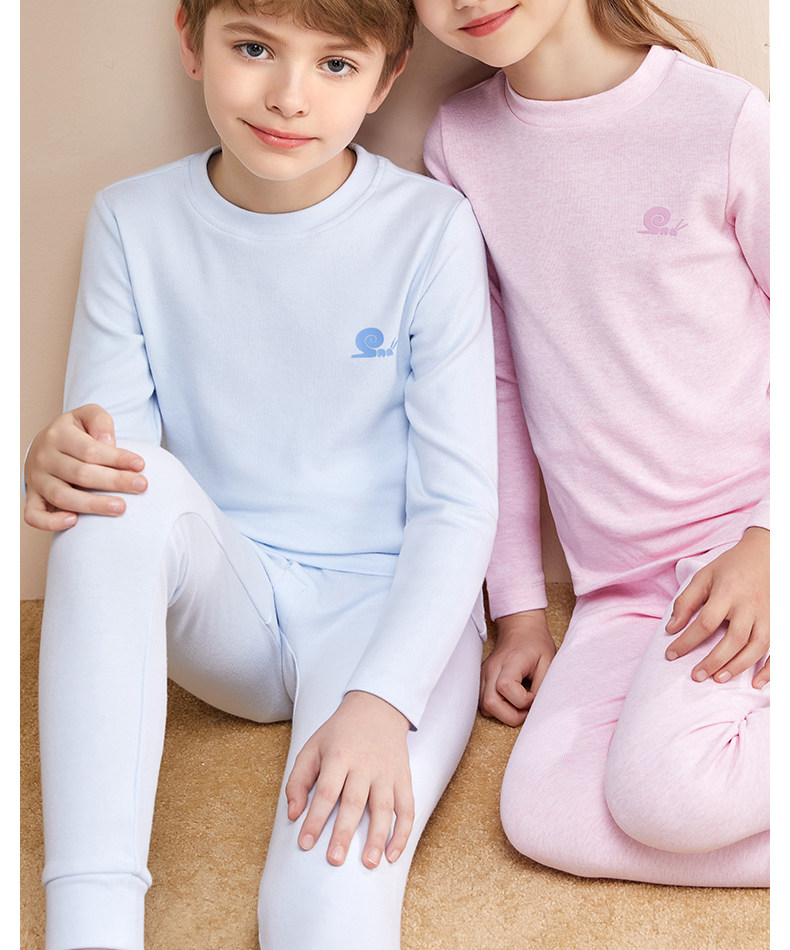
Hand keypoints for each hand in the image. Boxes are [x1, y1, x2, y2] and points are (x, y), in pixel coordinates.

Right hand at [23, 404, 146, 530]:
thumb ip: (100, 422)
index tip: (141, 465)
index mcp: (58, 435)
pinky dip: (51, 522)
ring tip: (120, 507)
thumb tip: (107, 442)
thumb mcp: (88, 416)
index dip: (117, 458)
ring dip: (93, 505)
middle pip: (80, 474)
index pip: (90, 450)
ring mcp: (36, 480)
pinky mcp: (33, 497)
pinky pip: (34, 515)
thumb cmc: (76, 432)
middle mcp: (44, 458)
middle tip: (141, 486)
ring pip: (62, 496)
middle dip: (114, 481)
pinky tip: (74, 521)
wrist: (47, 445)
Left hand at [285, 690, 413, 868]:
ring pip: (383, 808)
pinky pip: (407, 808)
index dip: (315, 819)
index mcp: (339, 756)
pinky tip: (392, 853)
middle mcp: (365, 765)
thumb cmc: (340, 732)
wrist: (378, 707)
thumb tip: (293, 814)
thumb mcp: (313, 747)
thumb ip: (299, 779)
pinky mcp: (403, 778)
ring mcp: (387, 772)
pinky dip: (402, 832)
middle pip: (354, 802)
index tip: (305, 843)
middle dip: (344, 833)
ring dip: (377, 837)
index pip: (326, 791)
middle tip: (334, 860)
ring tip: (368, 863)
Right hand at [480, 609, 555, 725]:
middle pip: (490, 703)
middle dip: (511, 715)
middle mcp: (492, 669)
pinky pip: (485, 702)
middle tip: (526, 709)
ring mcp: (485, 674)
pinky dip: (498, 708)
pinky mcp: (483, 679)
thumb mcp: (549, 661)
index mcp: (510, 661)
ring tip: (519, 705)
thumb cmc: (536, 643)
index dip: (523, 700)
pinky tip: (510, 701)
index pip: (505, 687)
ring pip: (485, 707)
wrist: (520, 627)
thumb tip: (536, 707)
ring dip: (503, 713)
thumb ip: (543, 686)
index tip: (534, 695)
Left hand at [665, 527, 768, 687]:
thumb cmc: (731, 566)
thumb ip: (686, 602)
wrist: (766, 553)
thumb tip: (671, 629)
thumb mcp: (703, 576)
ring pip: (756, 647)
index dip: (686, 641)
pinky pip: (777, 649)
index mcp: (728, 592)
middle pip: (733, 639)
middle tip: (696, 676)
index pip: (706, 623)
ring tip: (718, 679)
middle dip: (713, 660)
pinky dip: (769, 669)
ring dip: (737, 666)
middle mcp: (750, 605)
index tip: (671, 654)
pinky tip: (755, 683)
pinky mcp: (779, 621)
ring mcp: (768, 615)